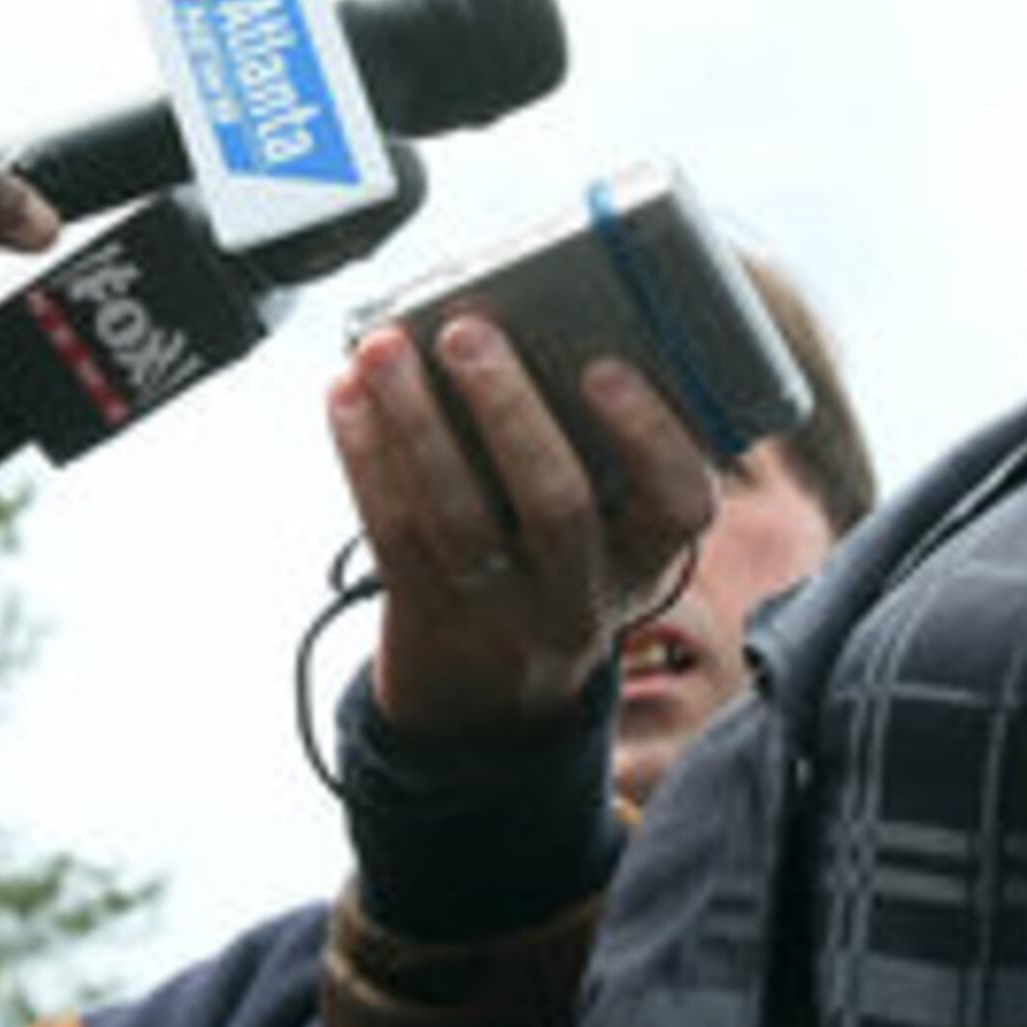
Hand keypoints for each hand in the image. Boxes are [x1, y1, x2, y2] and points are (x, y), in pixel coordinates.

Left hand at [330, 315, 716, 751]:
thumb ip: (584, 450)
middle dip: (507, 408)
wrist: (488, 698)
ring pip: (456, 514)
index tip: (604, 367)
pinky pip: (393, 533)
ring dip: (414, 419)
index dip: (647, 434)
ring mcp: (502, 614)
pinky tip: (347, 396)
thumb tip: (512, 328)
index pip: (680, 503)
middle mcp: (582, 593)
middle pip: (556, 503)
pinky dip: (365, 456)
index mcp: (644, 556)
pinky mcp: (426, 617)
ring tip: (384, 348)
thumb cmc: (548, 562)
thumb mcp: (599, 532)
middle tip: (466, 332)